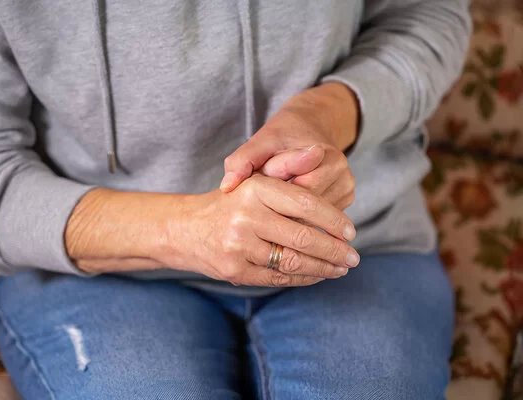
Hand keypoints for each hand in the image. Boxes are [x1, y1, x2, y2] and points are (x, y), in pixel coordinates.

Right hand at [162, 174, 359, 286]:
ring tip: (341, 268)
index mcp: (254, 189)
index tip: (351, 231)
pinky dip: (304, 278)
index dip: (334, 219)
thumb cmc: (230, 202)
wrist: (185, 228)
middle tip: (353, 257)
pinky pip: (279, 277)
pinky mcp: (235, 270)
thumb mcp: (255, 178)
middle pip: (304, 237)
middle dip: (335, 250)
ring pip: (294, 261)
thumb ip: (287, 165)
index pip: (306, 203)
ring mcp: (238, 246)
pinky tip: (318, 275)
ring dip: (324, 268)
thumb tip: (317, 152)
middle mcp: (245, 217)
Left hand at [220, 82, 358, 209]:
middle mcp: (342, 175)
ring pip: (312, 220)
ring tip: (275, 199)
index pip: (295, 191)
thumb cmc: (280, 138)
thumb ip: (241, 161)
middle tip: (264, 196)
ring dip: (289, 214)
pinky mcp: (344, 203)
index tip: (261, 180)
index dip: (271, 191)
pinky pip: (318, 222)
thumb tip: (227, 187)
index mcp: (325, 157)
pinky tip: (286, 208)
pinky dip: (299, 217)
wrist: (308, 129)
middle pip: (305, 210)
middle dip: (279, 206)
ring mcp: (346, 191)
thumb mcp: (259, 142)